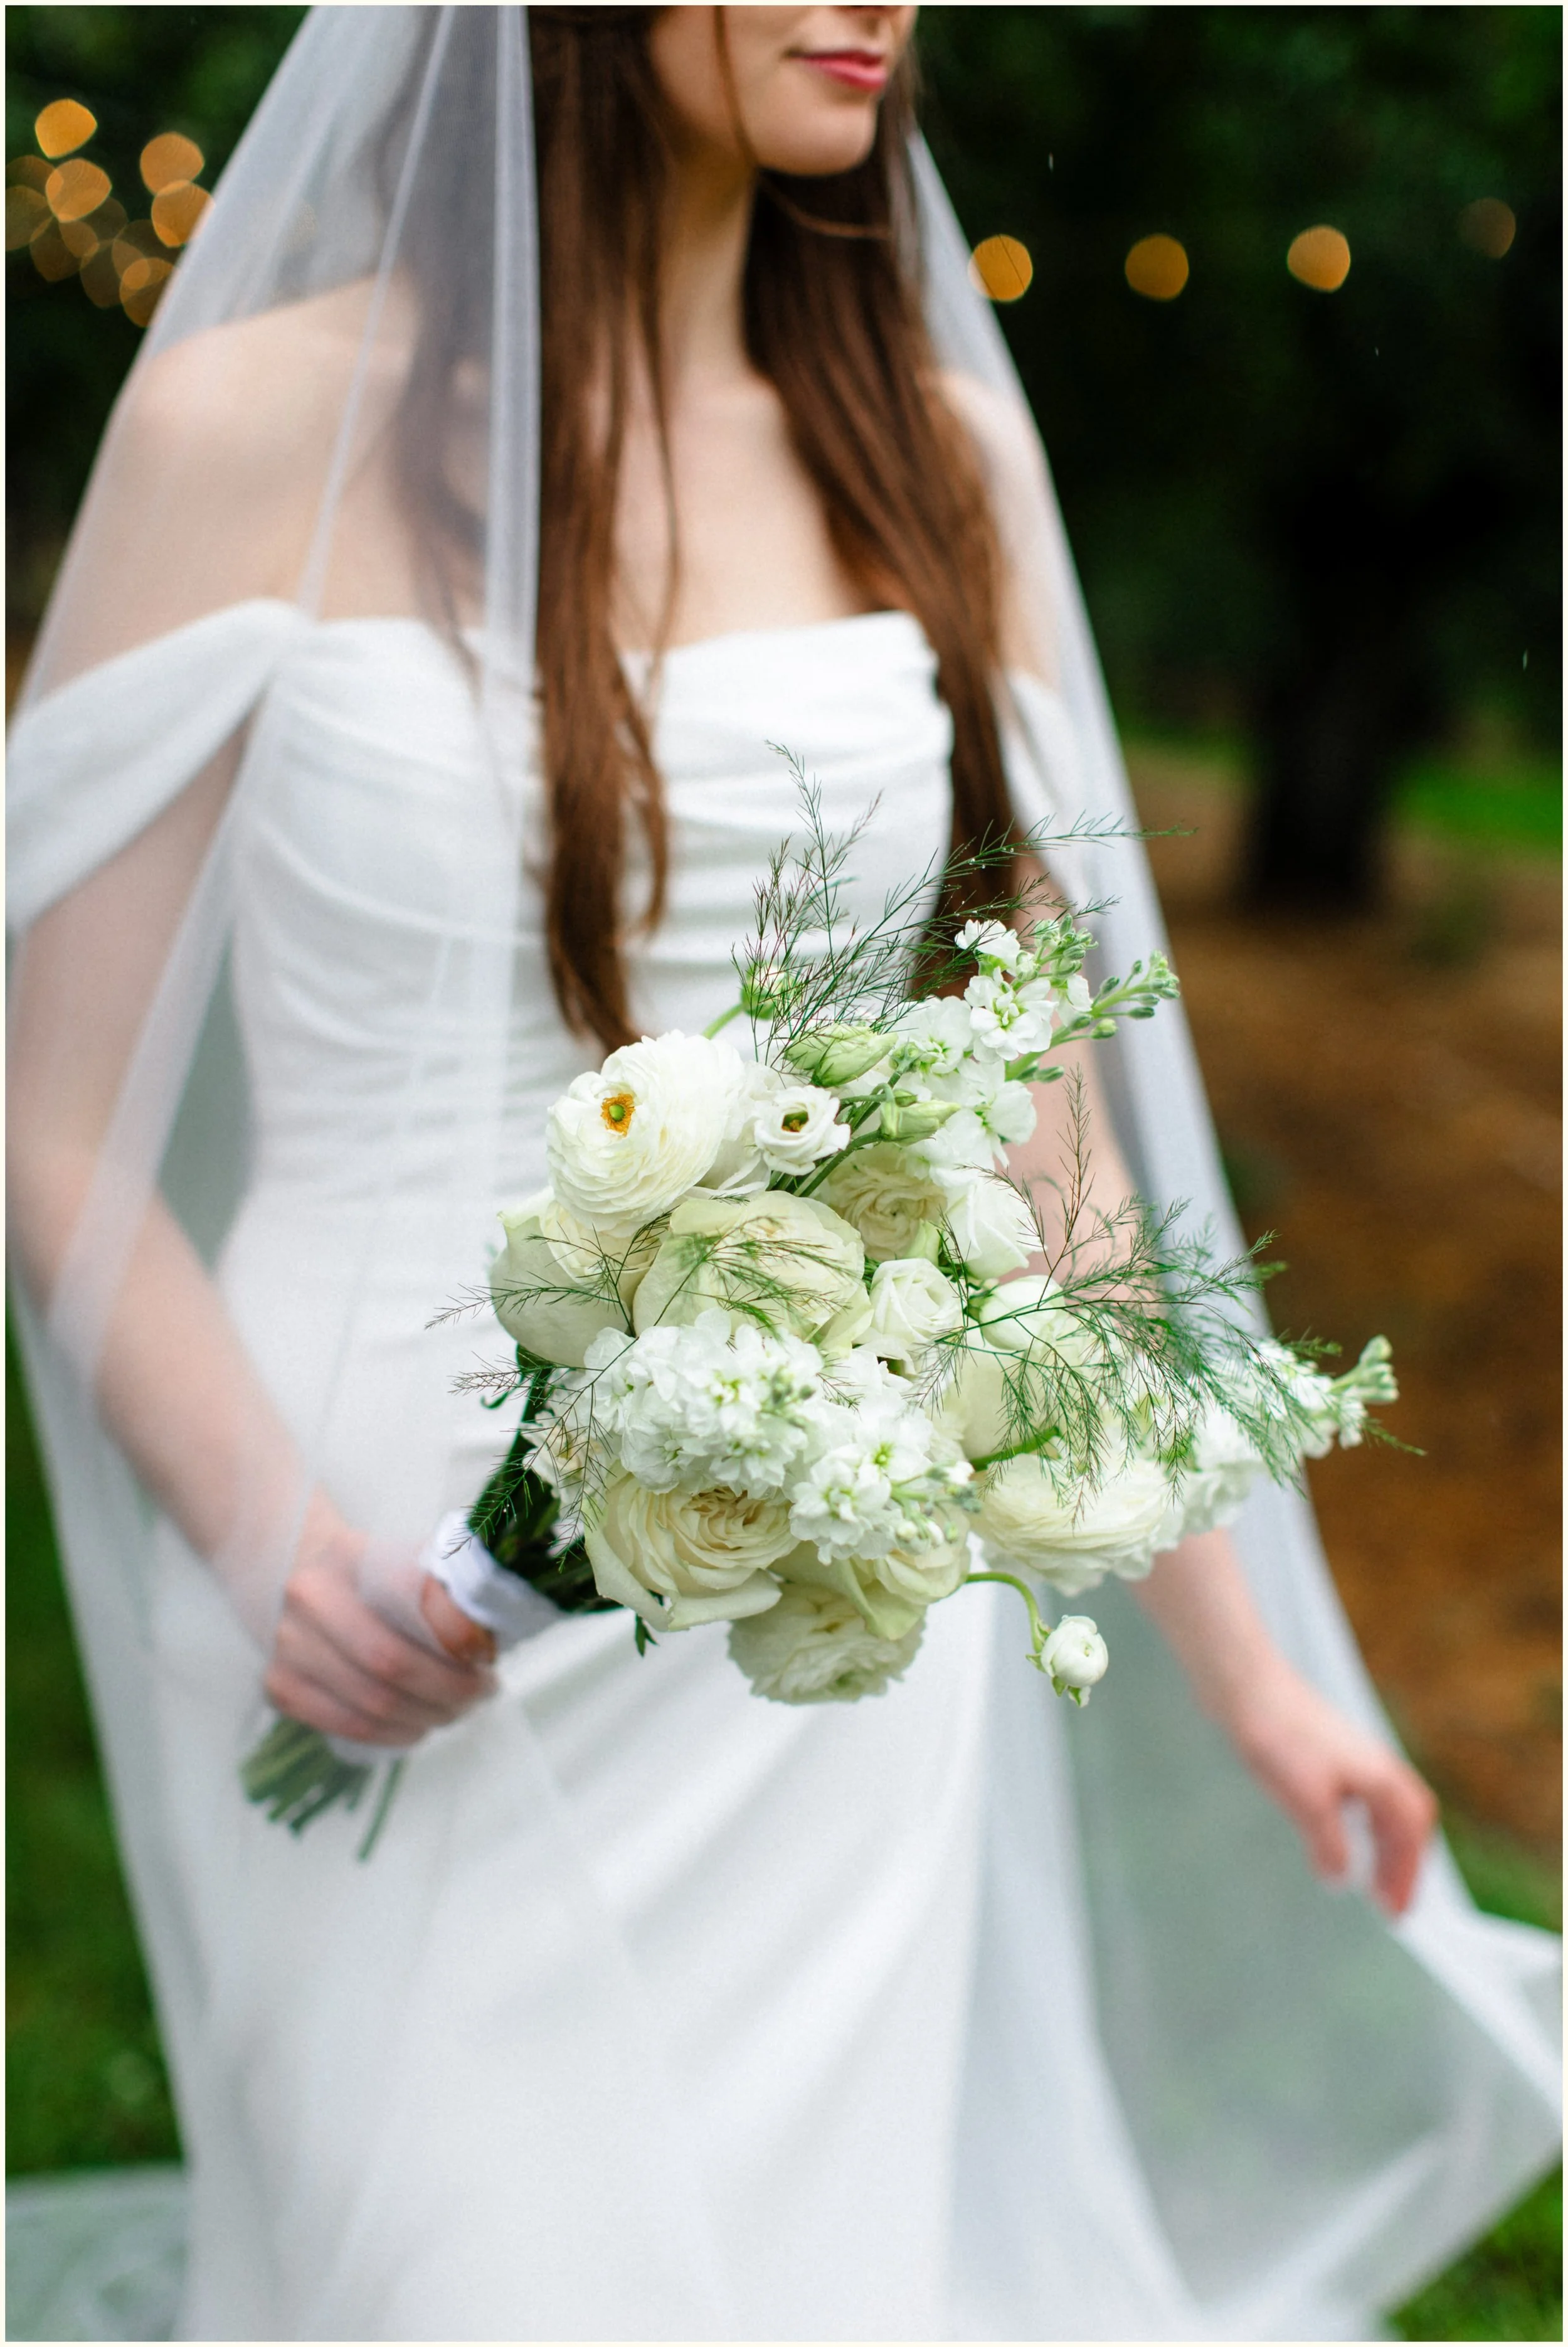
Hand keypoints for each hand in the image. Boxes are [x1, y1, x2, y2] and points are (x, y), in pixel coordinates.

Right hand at [264, 1493, 497, 1746]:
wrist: (296, 1572)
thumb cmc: (370, 1573)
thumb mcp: (405, 1558)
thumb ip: (445, 1586)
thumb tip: (497, 1629)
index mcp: (348, 1555)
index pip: (415, 1600)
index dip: (460, 1636)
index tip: (488, 1653)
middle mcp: (309, 1597)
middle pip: (393, 1663)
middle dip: (450, 1688)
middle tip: (482, 1691)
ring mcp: (288, 1645)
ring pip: (374, 1703)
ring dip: (429, 1716)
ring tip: (458, 1709)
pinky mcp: (279, 1686)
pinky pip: (347, 1727)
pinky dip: (393, 1735)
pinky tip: (418, 1727)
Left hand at [1229, 1662, 1438, 1916]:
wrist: (1246, 1686)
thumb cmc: (1279, 1738)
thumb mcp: (1307, 1802)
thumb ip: (1330, 1846)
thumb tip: (1341, 1881)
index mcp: (1382, 1779)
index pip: (1413, 1836)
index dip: (1409, 1876)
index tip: (1397, 1913)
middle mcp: (1377, 1765)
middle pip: (1408, 1823)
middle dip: (1402, 1864)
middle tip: (1387, 1903)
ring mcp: (1355, 1756)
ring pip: (1386, 1809)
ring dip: (1384, 1846)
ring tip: (1369, 1879)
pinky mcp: (1330, 1752)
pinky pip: (1363, 1798)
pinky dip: (1363, 1825)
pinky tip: (1339, 1837)